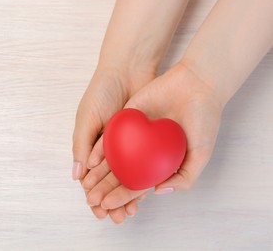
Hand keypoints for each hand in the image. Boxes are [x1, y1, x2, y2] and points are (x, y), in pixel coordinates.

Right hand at [73, 66, 154, 220]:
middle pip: (109, 180)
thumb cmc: (102, 92)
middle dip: (111, 198)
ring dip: (127, 193)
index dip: (93, 193)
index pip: (90, 175)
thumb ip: (81, 145)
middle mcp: (108, 147)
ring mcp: (126, 143)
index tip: (98, 209)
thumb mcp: (87, 118)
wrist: (128, 69)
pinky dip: (141, 176)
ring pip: (126, 174)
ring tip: (131, 210)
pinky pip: (141, 162)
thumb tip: (77, 175)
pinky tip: (146, 190)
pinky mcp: (142, 137)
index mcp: (91, 144)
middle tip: (117, 217)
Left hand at [83, 63, 222, 222]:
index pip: (138, 183)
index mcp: (160, 161)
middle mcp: (146, 149)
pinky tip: (91, 162)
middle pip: (122, 172)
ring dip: (99, 172)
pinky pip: (111, 135)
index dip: (124, 196)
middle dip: (106, 188)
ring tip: (87, 186)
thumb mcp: (201, 154)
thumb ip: (184, 176)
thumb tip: (156, 191)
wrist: (199, 84)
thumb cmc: (205, 119)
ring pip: (113, 156)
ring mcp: (136, 133)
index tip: (109, 207)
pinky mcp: (128, 117)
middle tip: (93, 201)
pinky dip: (101, 149)